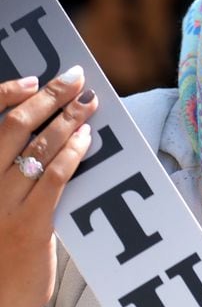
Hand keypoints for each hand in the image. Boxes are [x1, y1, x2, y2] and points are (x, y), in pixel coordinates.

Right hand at [0, 69, 96, 306]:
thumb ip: (5, 177)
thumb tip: (40, 139)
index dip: (4, 95)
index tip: (31, 80)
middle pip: (12, 128)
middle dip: (47, 99)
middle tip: (73, 80)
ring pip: (36, 148)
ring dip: (67, 120)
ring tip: (87, 103)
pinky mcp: (28, 227)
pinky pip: (54, 179)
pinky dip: (73, 153)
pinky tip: (86, 140)